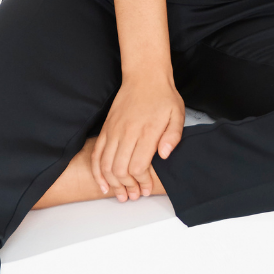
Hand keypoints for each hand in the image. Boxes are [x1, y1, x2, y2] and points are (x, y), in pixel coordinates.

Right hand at [91, 72, 183, 201]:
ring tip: (120, 195)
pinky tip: (103, 184)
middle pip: (120, 169)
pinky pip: (96, 154)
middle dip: (127, 187)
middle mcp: (127, 132)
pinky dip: (97, 171)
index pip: (139, 166)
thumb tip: (164, 155)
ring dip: (112, 184)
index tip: (147, 189)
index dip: (142, 182)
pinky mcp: (106, 129)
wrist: (144, 77)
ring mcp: (114, 131)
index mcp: (146, 131)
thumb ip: (173, 136)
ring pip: (106, 164)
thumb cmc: (163, 97)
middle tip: (134, 196)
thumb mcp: (177, 114)